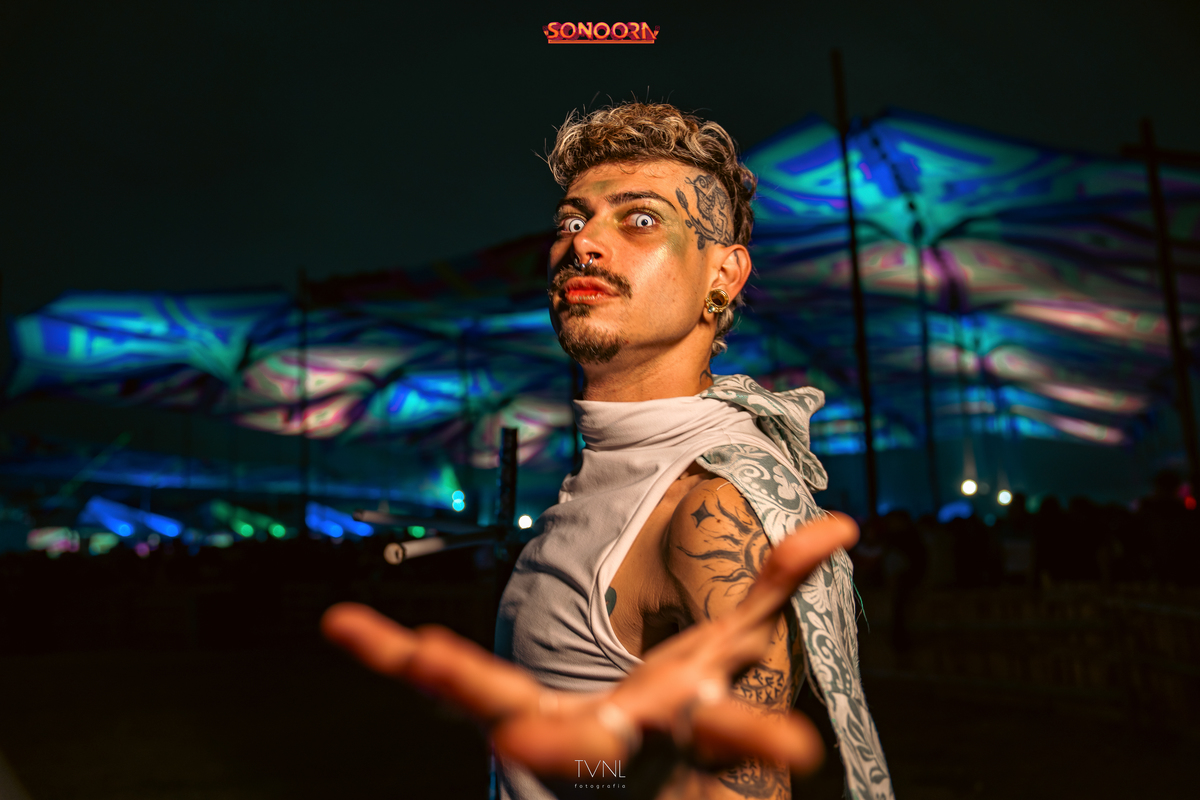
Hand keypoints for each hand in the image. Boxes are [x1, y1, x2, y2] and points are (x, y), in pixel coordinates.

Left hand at [321, 513, 857, 778]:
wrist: (632, 757)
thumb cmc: (683, 701)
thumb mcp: (733, 643)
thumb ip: (778, 585)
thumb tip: (841, 523)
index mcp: (660, 718)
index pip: (702, 725)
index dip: (740, 731)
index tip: (775, 746)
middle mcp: (592, 734)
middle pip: (559, 729)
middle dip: (530, 715)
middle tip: (485, 694)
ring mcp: (534, 723)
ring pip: (480, 699)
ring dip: (438, 677)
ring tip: (385, 642)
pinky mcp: (493, 706)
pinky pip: (439, 682)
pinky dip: (392, 658)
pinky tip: (344, 629)